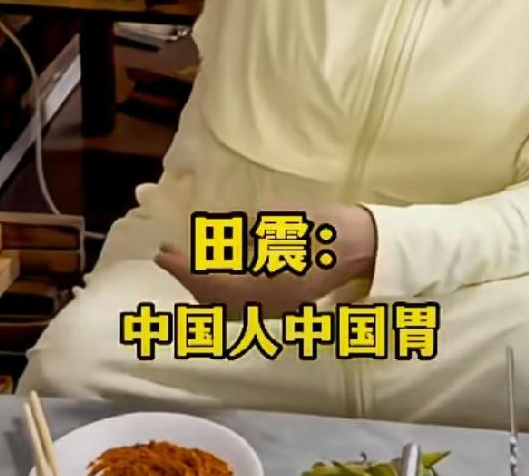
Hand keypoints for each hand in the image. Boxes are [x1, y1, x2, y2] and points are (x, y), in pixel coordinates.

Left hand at [155, 205, 376, 319]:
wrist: (363, 244)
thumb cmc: (324, 225)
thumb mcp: (280, 219)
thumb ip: (244, 231)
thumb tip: (211, 234)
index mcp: (267, 285)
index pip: (213, 283)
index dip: (185, 269)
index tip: (165, 252)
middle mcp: (269, 306)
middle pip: (215, 303)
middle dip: (189, 280)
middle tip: (169, 255)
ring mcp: (278, 310)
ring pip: (227, 310)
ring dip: (202, 290)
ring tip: (186, 266)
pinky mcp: (285, 307)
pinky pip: (242, 310)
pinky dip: (220, 297)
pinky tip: (215, 279)